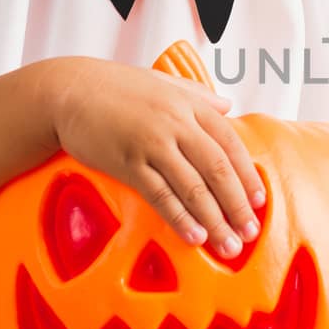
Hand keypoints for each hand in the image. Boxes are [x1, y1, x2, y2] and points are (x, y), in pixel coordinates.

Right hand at [37, 56, 265, 256]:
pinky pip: (160, 195)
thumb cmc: (117, 88)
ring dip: (214, 220)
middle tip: (251, 232)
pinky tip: (193, 236)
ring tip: (228, 245)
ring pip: (193, 187)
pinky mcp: (127, 162)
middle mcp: (177, 124)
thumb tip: (228, 106)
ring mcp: (152, 143)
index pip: (230, 144)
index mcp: (191, 105)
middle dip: (238, 205)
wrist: (69, 89)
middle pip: (217, 170)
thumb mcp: (163, 83)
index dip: (248, 175)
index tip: (260, 201)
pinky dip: (179, 217)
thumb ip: (199, 95)